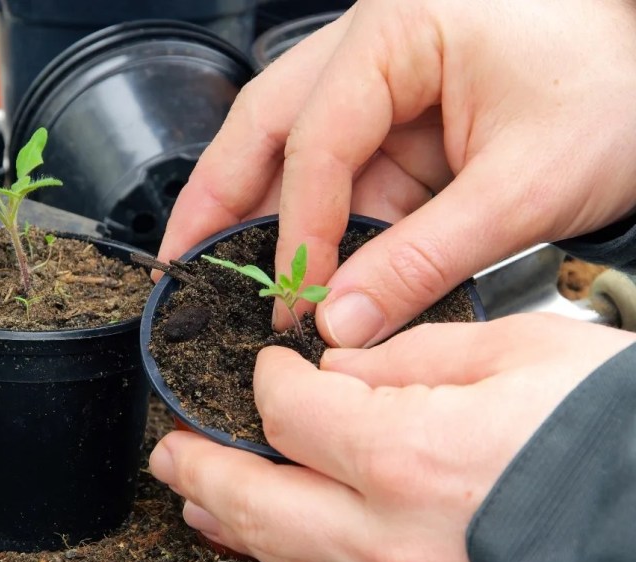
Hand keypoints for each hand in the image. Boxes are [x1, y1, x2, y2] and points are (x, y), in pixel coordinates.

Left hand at [149, 314, 635, 561]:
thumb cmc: (608, 430)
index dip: (270, 379)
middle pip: (259, 499)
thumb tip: (339, 364)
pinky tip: (269, 542)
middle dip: (201, 468)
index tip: (274, 367)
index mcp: (408, 455)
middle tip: (168, 453)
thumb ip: (406, 356)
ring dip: (232, 520)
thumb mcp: (512, 354)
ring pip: (286, 556)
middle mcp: (393, 538)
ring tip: (196, 497)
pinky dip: (288, 559)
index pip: (289, 409)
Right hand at [157, 0, 635, 346]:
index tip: (291, 300)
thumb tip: (344, 320)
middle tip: (177, 260)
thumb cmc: (615, 84)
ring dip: (252, 207)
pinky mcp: (397, 110)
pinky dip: (316, 214)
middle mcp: (371, 46)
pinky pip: (338, 164)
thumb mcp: (524, 185)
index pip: (316, 145)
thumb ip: (425, 259)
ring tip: (211, 263)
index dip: (297, 232)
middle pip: (265, 124)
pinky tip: (295, 256)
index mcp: (395, 33)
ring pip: (288, 142)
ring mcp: (380, 76)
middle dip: (215, 197)